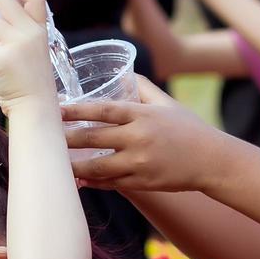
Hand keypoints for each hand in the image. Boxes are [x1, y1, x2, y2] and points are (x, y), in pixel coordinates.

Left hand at [65, 78, 226, 192]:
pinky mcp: (142, 183)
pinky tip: (79, 180)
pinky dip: (93, 182)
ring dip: (75, 166)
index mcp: (142, 115)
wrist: (211, 161)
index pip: (102, 110)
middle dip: (67, 139)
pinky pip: (111, 183)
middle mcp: (138, 139)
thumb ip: (143, 88)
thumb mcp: (167, 103)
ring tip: (57, 164)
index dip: (76, 110)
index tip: (57, 110)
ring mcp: (139, 163)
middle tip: (47, 138)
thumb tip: (124, 75)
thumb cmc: (189, 128)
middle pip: (93, 138)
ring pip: (98, 166)